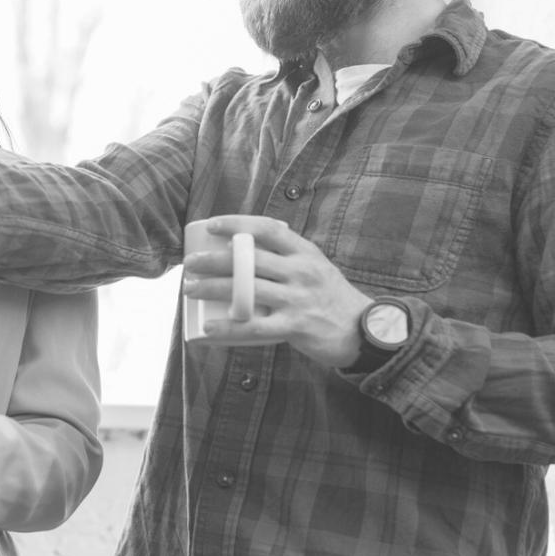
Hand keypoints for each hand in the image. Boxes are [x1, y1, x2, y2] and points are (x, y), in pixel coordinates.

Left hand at [181, 215, 371, 366]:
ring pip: (247, 289)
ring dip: (213, 289)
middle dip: (214, 260)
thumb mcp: (315, 266)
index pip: (267, 229)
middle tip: (191, 263)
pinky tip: (209, 328)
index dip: (237, 224)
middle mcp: (301, 271)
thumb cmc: (330, 297)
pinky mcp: (296, 326)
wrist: (364, 331)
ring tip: (190, 289)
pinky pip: (255, 326)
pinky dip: (228, 327)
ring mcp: (298, 299)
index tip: (212, 225)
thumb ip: (287, 257)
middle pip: (250, 259)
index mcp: (304, 252)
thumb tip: (243, 249)